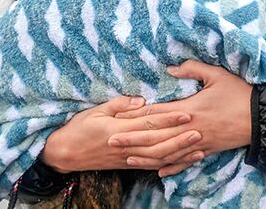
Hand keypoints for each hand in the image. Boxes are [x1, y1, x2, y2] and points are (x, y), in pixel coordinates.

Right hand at [39, 95, 200, 172]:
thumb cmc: (78, 128)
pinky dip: (168, 164)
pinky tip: (182, 160)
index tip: (186, 112)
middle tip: (200, 130)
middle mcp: (125, 145)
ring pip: (157, 157)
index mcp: (117, 128)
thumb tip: (142, 100)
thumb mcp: (95, 110)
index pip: (148, 123)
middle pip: (157, 142)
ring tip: (198, 147)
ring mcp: (127, 158)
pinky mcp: (127, 165)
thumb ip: (119, 104)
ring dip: (179, 153)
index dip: (168, 118)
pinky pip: (151, 166)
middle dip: (180, 137)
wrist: (64, 154)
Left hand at [112, 60, 252, 176]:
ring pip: (168, 152)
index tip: (118, 117)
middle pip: (156, 137)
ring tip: (127, 157)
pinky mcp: (208, 150)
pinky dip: (172, 167)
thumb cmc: (239, 93)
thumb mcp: (217, 74)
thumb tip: (171, 68)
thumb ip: (192, 68)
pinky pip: (187, 161)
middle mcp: (191, 129)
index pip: (157, 114)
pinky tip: (158, 172)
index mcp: (190, 109)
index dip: (135, 117)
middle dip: (132, 139)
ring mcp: (199, 143)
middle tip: (111, 141)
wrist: (262, 118)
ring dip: (146, 156)